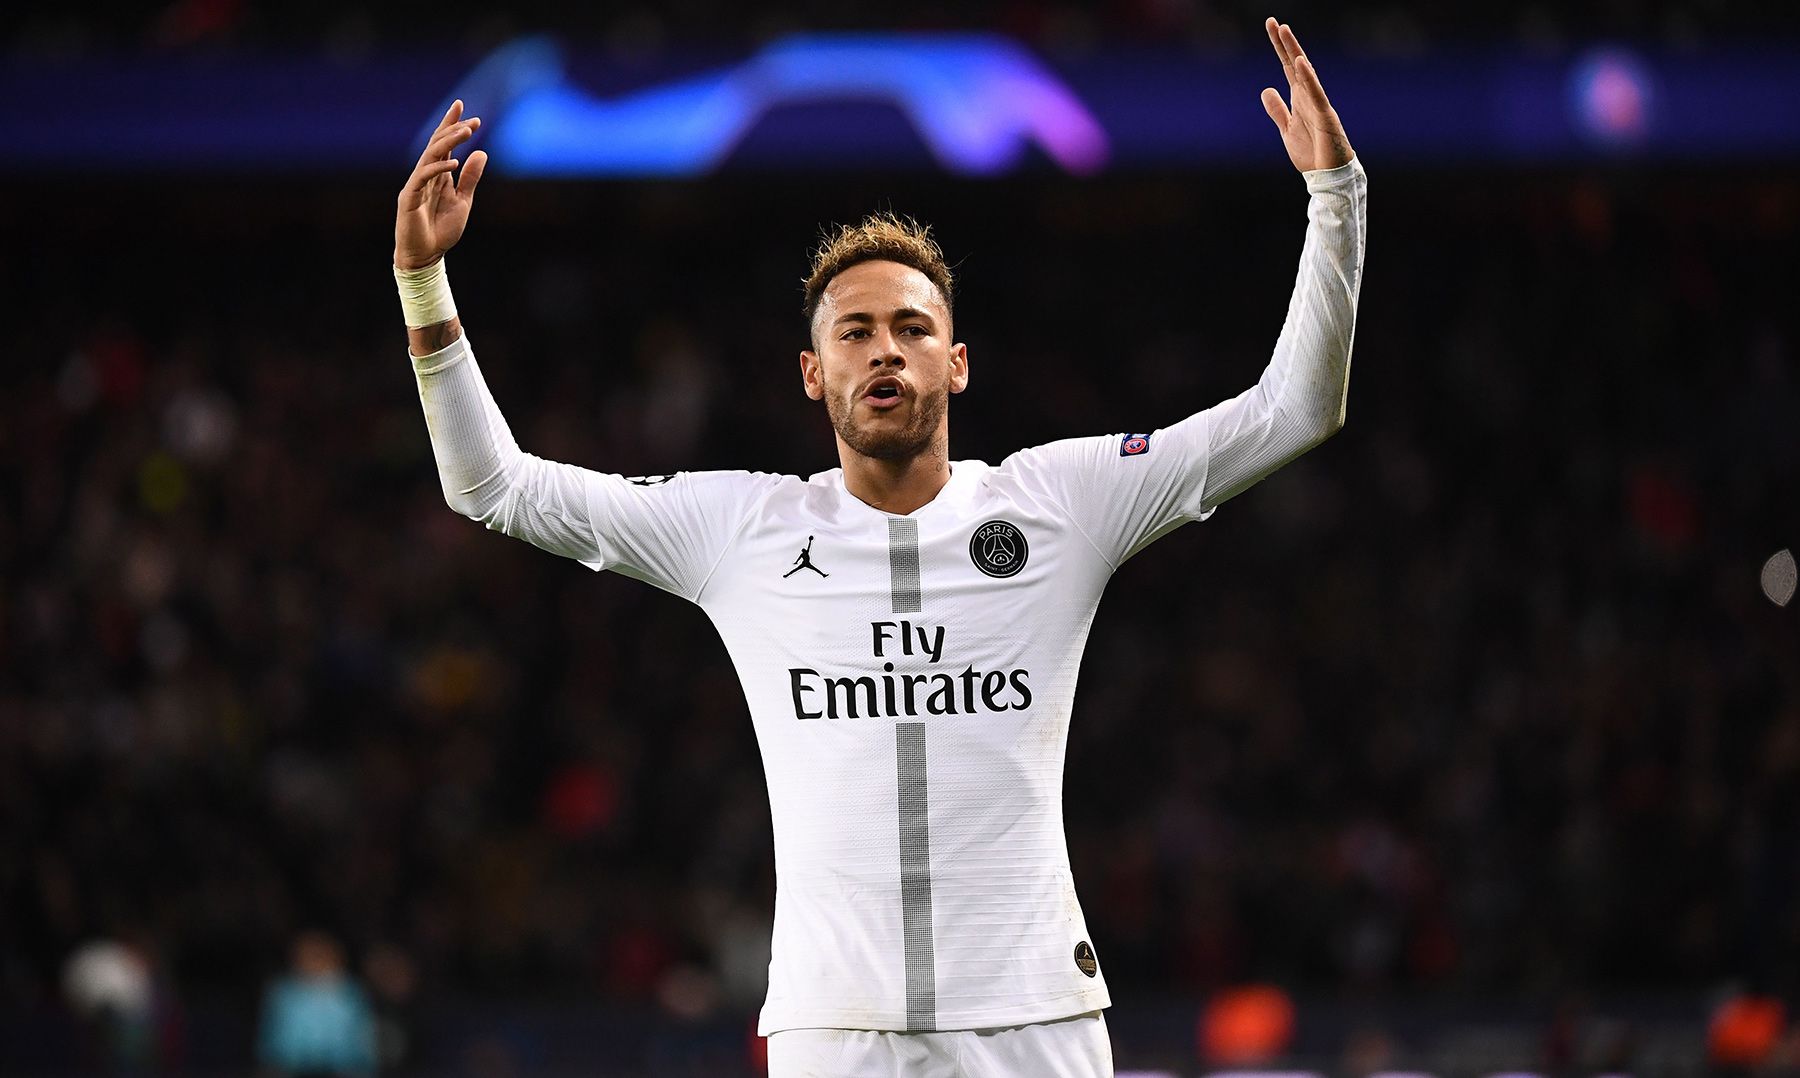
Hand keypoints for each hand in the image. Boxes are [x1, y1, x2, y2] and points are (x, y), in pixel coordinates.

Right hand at [394, 100, 487, 269]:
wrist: (425, 256)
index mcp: (438, 175)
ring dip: (448, 142)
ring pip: (430, 156)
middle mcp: (425, 175)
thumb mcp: (463, 202)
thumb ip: (470, 178)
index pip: (444, 145)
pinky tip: (453, 163)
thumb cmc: (441, 231)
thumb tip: (481, 153)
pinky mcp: (409, 197)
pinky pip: (422, 177)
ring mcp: (416, 185)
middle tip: (471, 119)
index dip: (452, 126)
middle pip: (436, 145)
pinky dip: (437, 168)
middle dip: (452, 129)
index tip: (467, 112)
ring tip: (466, 132)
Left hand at [1259, 18, 1354, 172]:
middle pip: (1295, 65)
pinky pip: (1316, 95)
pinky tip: (1300, 63)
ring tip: (1285, 32)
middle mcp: (1309, 96)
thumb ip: (1277, 110)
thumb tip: (1266, 89)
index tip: (1271, 26)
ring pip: (1306, 74)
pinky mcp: (1325, 117)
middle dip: (1285, 43)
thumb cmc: (1312, 153)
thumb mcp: (1287, 129)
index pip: (1287, 68)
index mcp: (1300, 99)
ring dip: (1295, 53)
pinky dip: (1308, 79)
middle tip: (1274, 23)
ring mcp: (1318, 105)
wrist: (1328, 175)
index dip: (1279, 48)